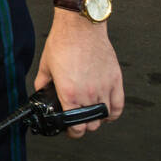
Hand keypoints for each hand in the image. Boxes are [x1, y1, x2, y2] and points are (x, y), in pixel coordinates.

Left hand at [35, 11, 123, 137]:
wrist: (80, 27)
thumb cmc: (64, 42)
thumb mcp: (45, 65)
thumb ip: (42, 83)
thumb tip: (41, 91)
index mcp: (69, 92)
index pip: (76, 126)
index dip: (73, 133)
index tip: (71, 131)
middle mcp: (88, 93)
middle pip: (91, 125)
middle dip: (84, 127)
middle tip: (78, 122)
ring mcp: (104, 87)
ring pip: (105, 117)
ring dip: (98, 120)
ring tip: (90, 115)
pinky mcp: (115, 80)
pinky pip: (119, 105)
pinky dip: (113, 112)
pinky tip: (107, 111)